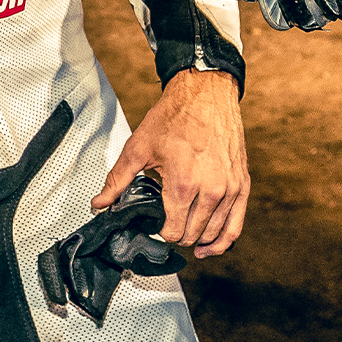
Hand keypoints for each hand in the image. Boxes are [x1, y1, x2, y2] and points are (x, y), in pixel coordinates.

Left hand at [93, 69, 248, 257]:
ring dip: (198, 239)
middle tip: (167, 223)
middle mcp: (211, 191)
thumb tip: (99, 204)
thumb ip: (117, 180)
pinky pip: (236, 226)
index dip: (161, 233)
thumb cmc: (174, 117)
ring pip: (214, 234)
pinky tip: (211, 246)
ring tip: (185, 234)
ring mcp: (230, 189)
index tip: (155, 224)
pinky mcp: (242, 185)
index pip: (173, 232)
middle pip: (192, 235)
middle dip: (178, 235)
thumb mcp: (138, 148)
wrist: (205, 94)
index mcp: (183, 184)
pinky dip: (223, 241)